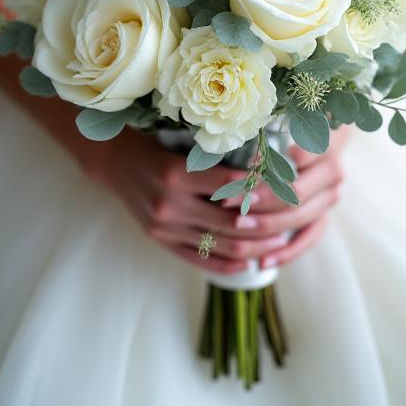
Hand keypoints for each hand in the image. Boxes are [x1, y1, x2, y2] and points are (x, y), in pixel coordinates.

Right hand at [83, 130, 292, 275]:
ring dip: (253, 247)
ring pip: (219, 245)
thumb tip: (262, 166)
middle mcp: (169, 204)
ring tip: (279, 242)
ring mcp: (164, 227)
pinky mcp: (160, 240)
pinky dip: (226, 264)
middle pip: (230, 223)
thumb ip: (215, 158)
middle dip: (265, 225)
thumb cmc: (154, 143)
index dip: (261, 188)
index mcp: (176, 174)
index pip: (230, 186)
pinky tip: (248, 263)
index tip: (286, 187)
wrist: (113, 161)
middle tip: (292, 221)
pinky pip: (198, 259)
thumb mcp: (181, 141)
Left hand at [221, 127, 348, 267]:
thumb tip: (241, 153)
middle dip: (260, 199)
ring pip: (300, 218)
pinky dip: (286, 253)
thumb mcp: (284, 121)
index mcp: (324, 145)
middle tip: (228, 203)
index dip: (269, 165)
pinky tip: (263, 263)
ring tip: (239, 229)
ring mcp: (330, 198)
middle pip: (297, 192)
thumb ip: (267, 132)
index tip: (238, 172)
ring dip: (268, 225)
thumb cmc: (294, 125)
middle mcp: (332, 173)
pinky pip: (308, 240)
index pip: (298, 157)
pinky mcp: (323, 217)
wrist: (323, 138)